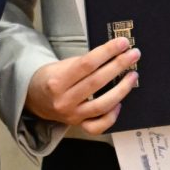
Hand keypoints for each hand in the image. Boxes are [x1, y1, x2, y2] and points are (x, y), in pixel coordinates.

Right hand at [25, 40, 140, 136]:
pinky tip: (119, 103)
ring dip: (122, 89)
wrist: (35, 99)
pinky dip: (111, 116)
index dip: (107, 52)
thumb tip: (114, 54)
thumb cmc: (52, 77)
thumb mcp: (61, 65)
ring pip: (102, 105)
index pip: (87, 64)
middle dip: (119, 66)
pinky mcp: (78, 125)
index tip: (123, 43)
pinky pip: (98, 126)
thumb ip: (84, 63)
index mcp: (57, 81)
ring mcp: (72, 115)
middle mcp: (64, 100)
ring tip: (133, 76)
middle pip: (96, 82)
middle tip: (134, 55)